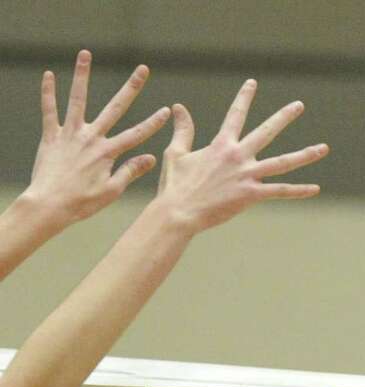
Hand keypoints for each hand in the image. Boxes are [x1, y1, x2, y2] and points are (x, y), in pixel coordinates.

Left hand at [24, 50, 170, 225]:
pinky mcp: (51, 135)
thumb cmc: (83, 202)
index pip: (137, 134)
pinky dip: (48, 92)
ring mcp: (70, 134)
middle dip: (131, 88)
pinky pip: (49, 109)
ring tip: (86, 54)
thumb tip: (151, 158)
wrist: (50, 204)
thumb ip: (130, 171)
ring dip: (83, 76)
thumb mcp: (112, 190)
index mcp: (108, 153)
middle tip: (142, 70)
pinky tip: (49, 75)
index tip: (166, 110)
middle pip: (114, 108)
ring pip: (78, 99)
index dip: (153, 122)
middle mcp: (91, 138)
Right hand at [153, 80, 328, 234]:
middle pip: (267, 131)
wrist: (179, 211)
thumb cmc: (176, 185)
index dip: (244, 97)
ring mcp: (247, 175)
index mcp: (221, 145)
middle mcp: (238, 156)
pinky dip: (299, 191)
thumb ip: (183, 130)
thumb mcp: (177, 153)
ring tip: (324, 148)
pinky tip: (315, 188)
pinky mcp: (251, 195)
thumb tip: (178, 107)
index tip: (253, 82)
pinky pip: (280, 192)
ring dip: (305, 155)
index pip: (235, 115)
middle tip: (299, 105)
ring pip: (283, 163)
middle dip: (284, 117)